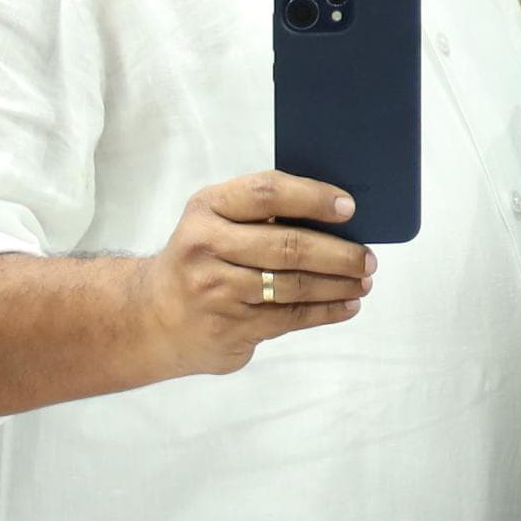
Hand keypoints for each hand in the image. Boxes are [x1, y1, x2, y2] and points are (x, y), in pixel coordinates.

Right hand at [138, 171, 372, 373]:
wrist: (151, 317)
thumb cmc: (202, 258)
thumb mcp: (215, 222)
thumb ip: (262, 214)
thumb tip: (338, 215)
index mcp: (207, 207)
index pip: (266, 193)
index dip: (313, 198)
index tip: (349, 208)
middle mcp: (206, 246)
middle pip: (287, 246)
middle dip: (339, 253)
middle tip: (368, 257)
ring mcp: (216, 290)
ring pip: (293, 285)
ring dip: (338, 284)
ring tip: (364, 280)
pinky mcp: (228, 327)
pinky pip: (289, 317)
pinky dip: (326, 311)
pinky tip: (347, 304)